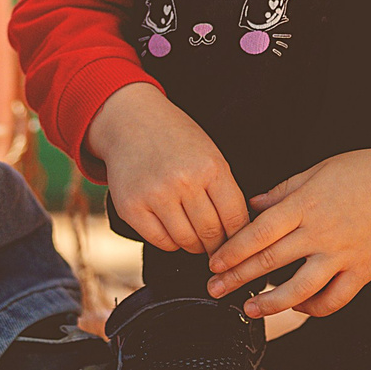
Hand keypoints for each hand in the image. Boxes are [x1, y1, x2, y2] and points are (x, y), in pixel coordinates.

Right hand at [83, 82, 250, 254]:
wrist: (131, 122)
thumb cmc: (177, 141)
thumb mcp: (210, 155)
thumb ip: (224, 190)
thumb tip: (238, 233)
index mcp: (210, 167)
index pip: (235, 217)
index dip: (239, 236)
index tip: (237, 242)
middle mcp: (183, 181)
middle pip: (211, 233)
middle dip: (217, 245)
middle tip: (217, 247)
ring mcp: (155, 194)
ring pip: (186, 240)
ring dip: (195, 246)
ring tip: (196, 240)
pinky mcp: (131, 207)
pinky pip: (160, 241)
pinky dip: (171, 242)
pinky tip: (173, 231)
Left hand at [206, 127, 370, 318]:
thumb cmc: (367, 169)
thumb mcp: (318, 170)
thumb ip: (284, 190)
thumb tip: (254, 205)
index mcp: (305, 204)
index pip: (257, 232)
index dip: (232, 251)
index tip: (214, 263)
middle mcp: (320, 232)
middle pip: (270, 261)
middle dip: (237, 278)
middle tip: (215, 290)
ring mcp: (343, 254)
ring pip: (299, 289)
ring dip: (270, 303)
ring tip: (250, 309)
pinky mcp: (364, 270)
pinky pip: (335, 299)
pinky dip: (314, 308)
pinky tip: (300, 307)